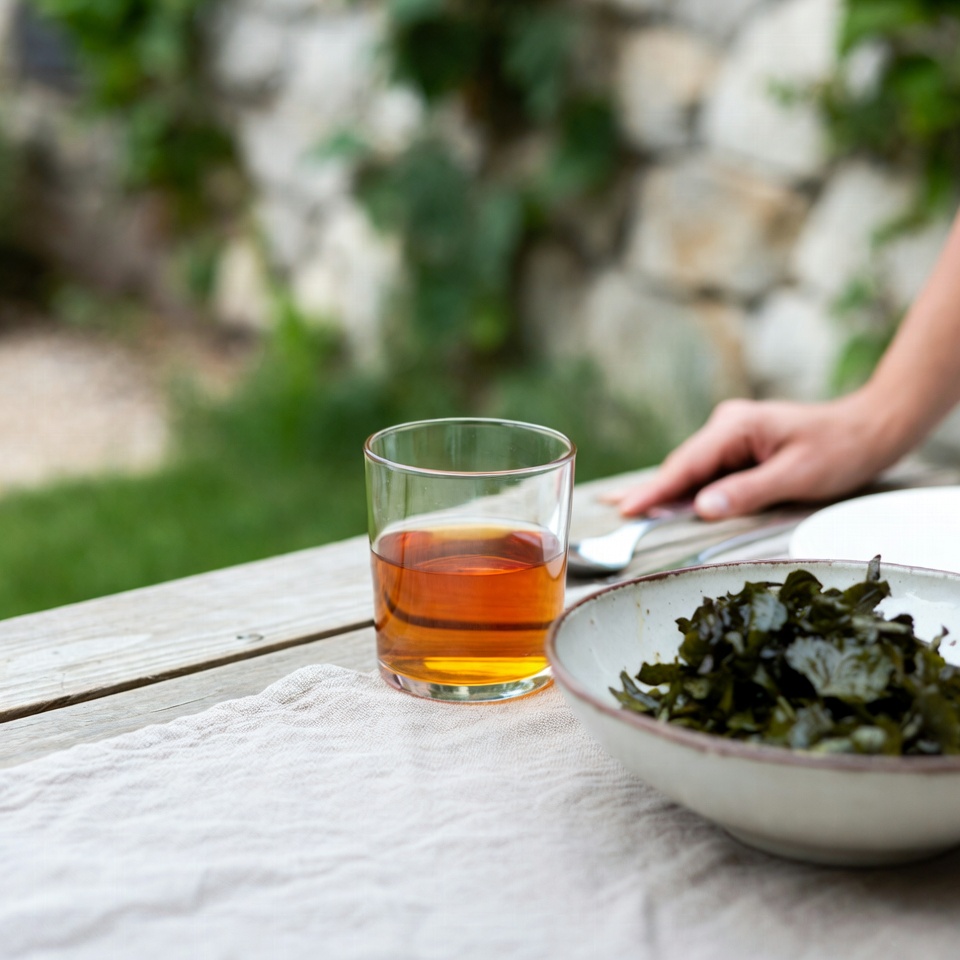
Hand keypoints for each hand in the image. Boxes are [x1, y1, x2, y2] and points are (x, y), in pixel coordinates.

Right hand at [608, 393, 908, 519]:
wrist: (868, 429)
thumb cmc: (839, 450)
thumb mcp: (797, 475)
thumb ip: (748, 492)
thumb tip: (701, 508)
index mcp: (736, 426)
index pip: (686, 464)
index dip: (655, 491)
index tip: (626, 510)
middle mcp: (727, 425)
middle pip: (682, 466)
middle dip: (652, 493)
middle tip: (617, 516)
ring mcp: (730, 434)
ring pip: (691, 469)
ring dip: (667, 492)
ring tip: (629, 510)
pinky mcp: (737, 446)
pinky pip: (705, 470)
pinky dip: (686, 488)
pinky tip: (663, 500)